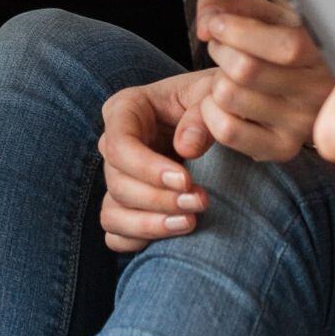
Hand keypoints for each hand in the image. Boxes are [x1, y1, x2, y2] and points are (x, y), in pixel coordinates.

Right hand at [97, 70, 221, 251]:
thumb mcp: (212, 94)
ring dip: (149, 225)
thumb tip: (185, 147)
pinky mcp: (127, 205)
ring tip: (189, 222)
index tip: (185, 180)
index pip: (119, 145)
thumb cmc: (213, 99)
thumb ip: (200, 115)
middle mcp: (115, 145)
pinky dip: (137, 241)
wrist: (221, 118)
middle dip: (158, 199)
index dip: (147, 168)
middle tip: (200, 202)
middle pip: (118, 183)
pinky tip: (171, 235)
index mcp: (126, 110)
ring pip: (113, 213)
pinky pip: (115, 233)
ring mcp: (119, 178)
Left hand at [194, 0, 334, 161]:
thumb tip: (207, 25)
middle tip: (222, 48)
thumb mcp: (259, 12)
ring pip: (230, 97)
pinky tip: (221, 102)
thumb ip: (226, 3)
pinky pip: (227, 131)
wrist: (293, 85)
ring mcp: (303, 123)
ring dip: (214, 81)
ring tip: (228, 76)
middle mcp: (320, 91)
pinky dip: (209, 111)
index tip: (217, 23)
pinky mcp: (282, 148)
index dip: (238, 31)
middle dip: (220, 51)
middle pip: (247, 70)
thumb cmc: (274, 43)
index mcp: (324, 51)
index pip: (286, 47)